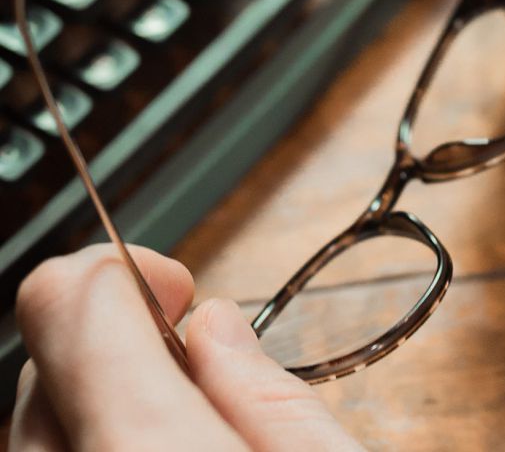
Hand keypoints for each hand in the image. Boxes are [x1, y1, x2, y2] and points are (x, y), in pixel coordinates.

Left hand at [11, 245, 361, 450]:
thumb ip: (268, 395)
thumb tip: (213, 327)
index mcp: (147, 451)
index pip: (70, 304)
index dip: (122, 269)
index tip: (175, 288)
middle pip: (45, 356)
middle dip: (119, 336)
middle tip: (197, 365)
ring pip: (38, 413)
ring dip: (103, 393)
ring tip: (188, 426)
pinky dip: (92, 436)